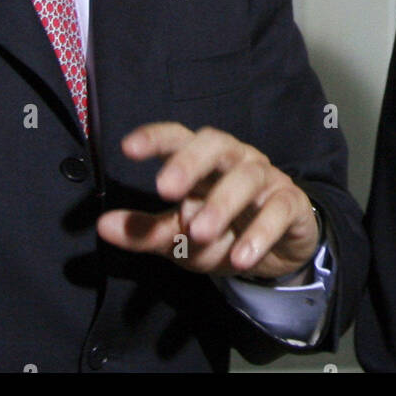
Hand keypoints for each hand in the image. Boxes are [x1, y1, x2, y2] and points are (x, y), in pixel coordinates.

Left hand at [97, 122, 320, 280]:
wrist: (275, 253)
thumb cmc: (222, 234)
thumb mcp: (180, 238)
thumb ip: (145, 231)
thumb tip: (103, 226)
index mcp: (203, 161)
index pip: (179, 138)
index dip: (156, 138)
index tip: (128, 148)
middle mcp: (235, 159)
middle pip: (215, 144)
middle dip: (190, 162)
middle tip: (165, 188)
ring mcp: (266, 178)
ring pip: (247, 176)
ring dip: (222, 204)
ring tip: (200, 232)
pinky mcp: (292, 203)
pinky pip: (278, 210)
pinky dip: (260, 233)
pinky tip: (242, 257)